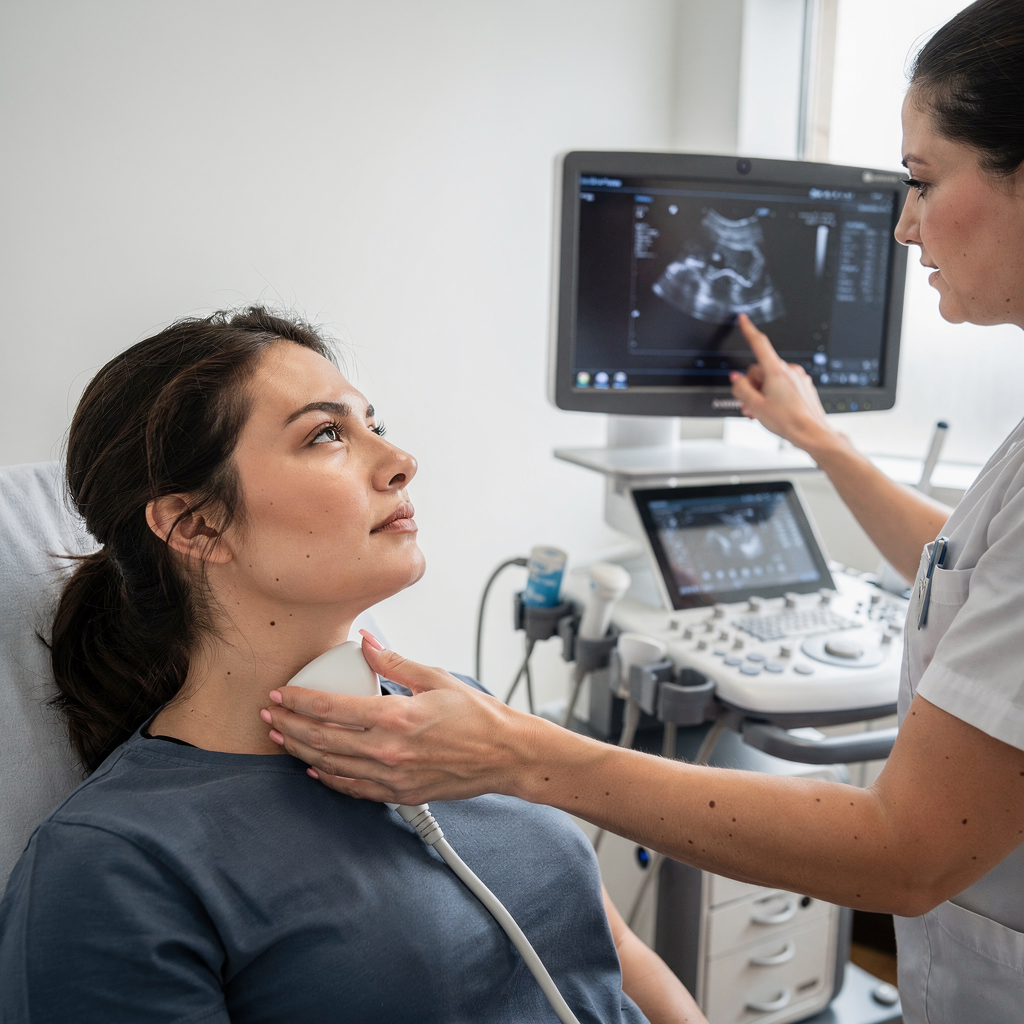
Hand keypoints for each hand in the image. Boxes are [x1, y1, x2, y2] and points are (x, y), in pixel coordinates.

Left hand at [261, 639, 539, 804]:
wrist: (505, 755)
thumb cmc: (478, 716)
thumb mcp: (436, 678)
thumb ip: (395, 661)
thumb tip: (367, 641)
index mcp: (396, 717)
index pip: (331, 709)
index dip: (298, 701)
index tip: (279, 694)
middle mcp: (388, 750)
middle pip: (322, 739)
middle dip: (288, 727)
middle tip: (269, 716)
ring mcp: (392, 776)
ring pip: (331, 766)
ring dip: (301, 751)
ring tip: (282, 738)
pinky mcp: (399, 793)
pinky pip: (353, 788)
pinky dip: (329, 778)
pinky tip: (315, 768)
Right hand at [729, 313, 836, 455]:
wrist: (812, 433)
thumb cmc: (788, 421)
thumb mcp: (756, 406)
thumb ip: (741, 389)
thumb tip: (736, 378)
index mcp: (776, 371)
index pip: (759, 344)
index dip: (749, 330)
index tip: (743, 319)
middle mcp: (789, 371)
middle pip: (761, 369)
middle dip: (753, 385)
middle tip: (751, 404)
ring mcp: (798, 378)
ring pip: (772, 379)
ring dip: (763, 393)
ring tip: (763, 412)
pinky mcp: (804, 387)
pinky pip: (784, 385)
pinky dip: (775, 395)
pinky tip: (776, 410)